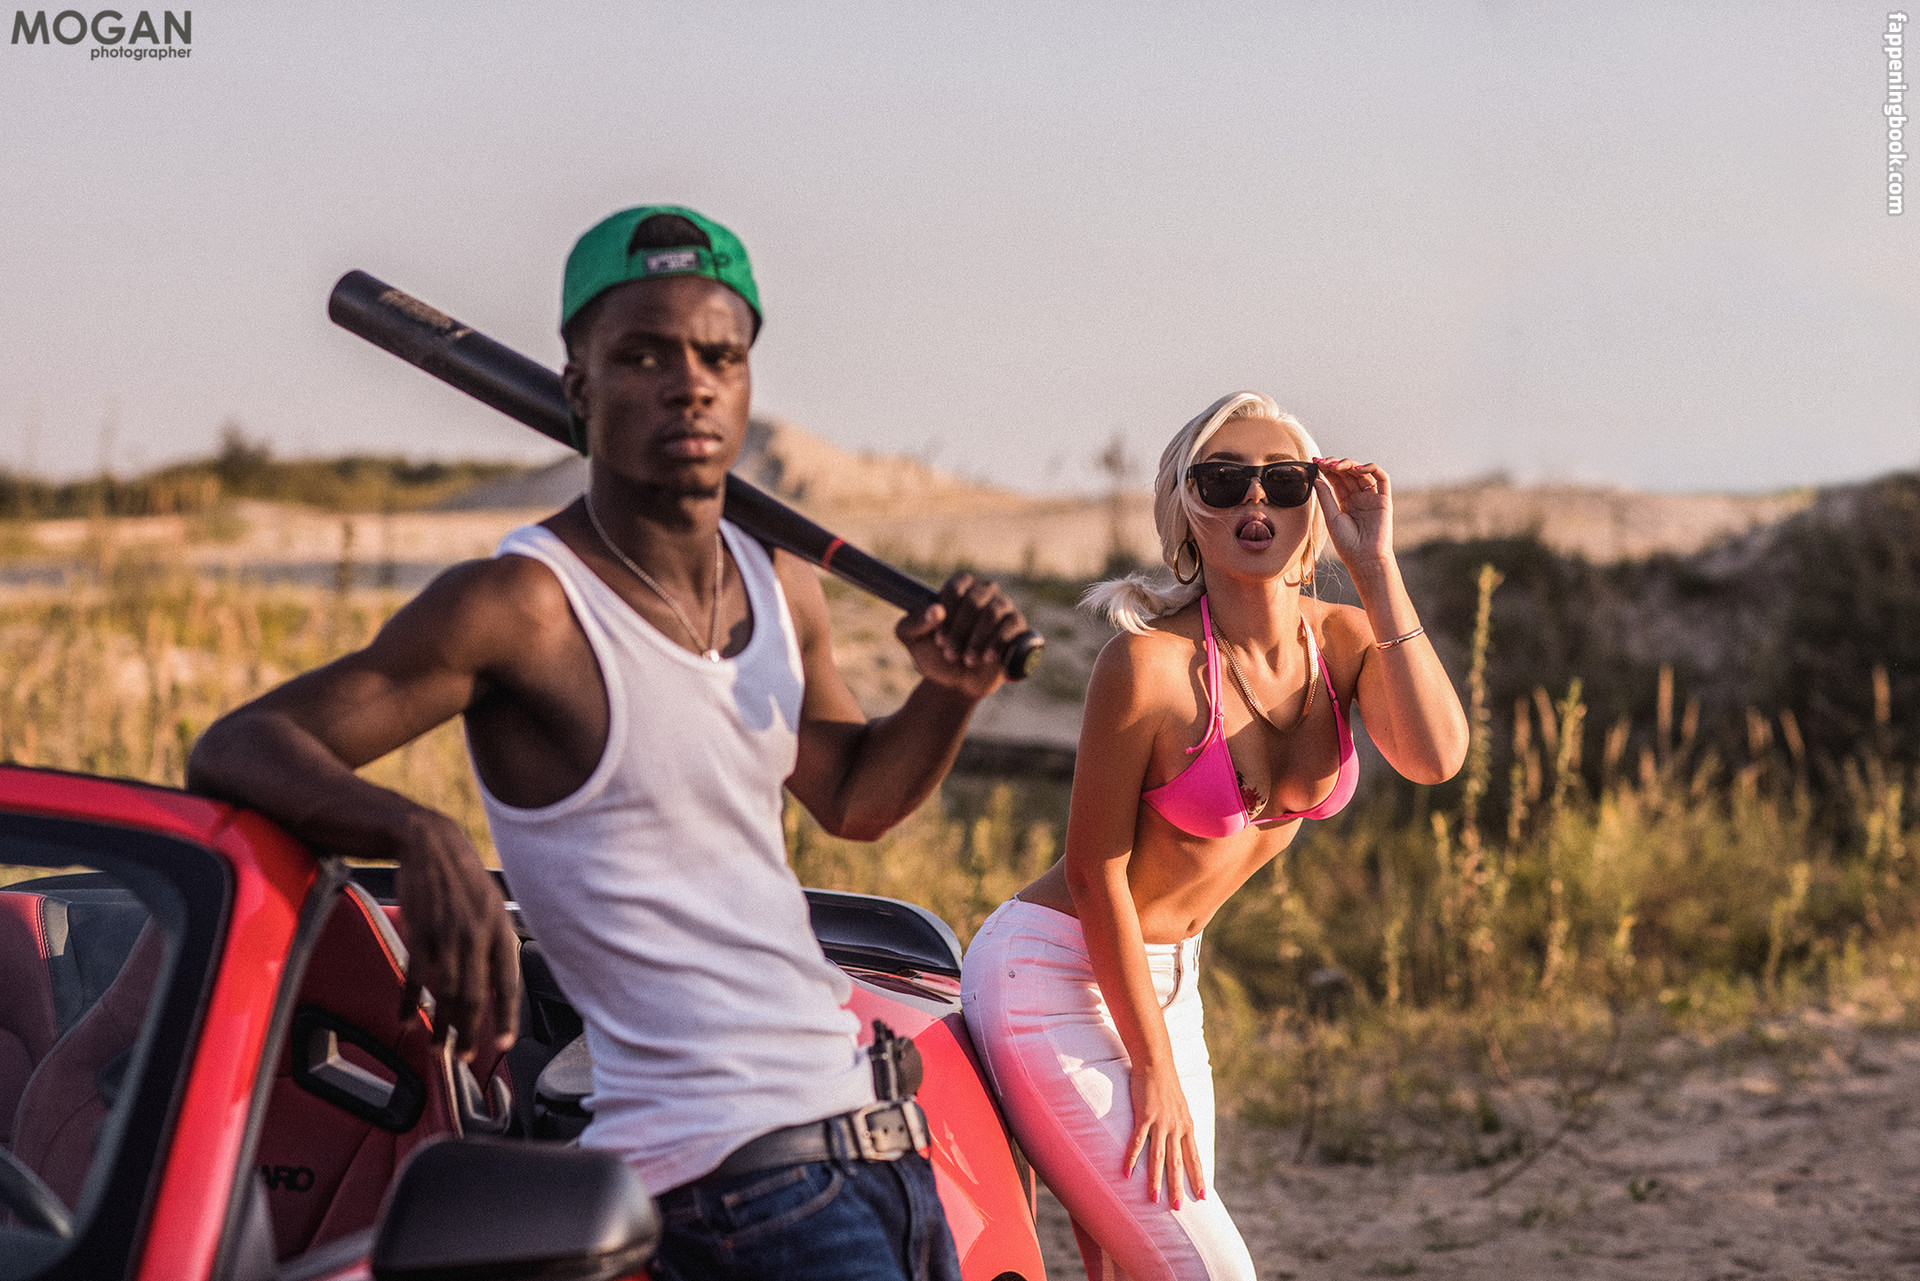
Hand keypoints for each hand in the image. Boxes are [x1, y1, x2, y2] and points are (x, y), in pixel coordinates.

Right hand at [393, 808, 519, 1058]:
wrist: (431, 844)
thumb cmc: (463, 877)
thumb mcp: (492, 905)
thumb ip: (495, 942)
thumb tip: (497, 982)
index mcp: (501, 931)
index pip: (509, 984)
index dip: (507, 1017)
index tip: (504, 1044)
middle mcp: (477, 936)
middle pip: (475, 997)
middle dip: (469, 1033)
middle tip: (463, 1056)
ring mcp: (447, 935)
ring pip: (445, 993)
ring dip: (440, 1026)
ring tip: (436, 1048)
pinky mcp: (419, 932)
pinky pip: (414, 976)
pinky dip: (409, 1001)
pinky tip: (406, 1018)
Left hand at [895, 572, 1027, 699]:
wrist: (958, 684)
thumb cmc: (935, 655)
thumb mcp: (913, 640)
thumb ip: (913, 624)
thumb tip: (936, 610)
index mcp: (959, 586)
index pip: (955, 588)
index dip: (947, 615)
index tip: (939, 640)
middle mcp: (983, 591)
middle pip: (975, 600)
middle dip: (960, 630)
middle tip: (950, 653)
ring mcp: (1003, 606)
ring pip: (994, 612)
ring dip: (977, 640)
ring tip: (968, 660)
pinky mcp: (1017, 625)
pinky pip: (1013, 625)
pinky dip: (998, 643)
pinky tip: (988, 658)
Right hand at [1125, 1062, 1205, 1208]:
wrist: (1156, 1063)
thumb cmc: (1166, 1084)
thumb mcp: (1181, 1106)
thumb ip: (1181, 1123)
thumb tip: (1182, 1137)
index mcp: (1187, 1126)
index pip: (1194, 1158)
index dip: (1198, 1177)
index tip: (1202, 1196)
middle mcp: (1176, 1128)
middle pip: (1177, 1163)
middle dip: (1178, 1187)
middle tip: (1177, 1208)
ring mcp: (1160, 1123)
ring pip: (1159, 1158)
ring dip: (1156, 1180)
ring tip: (1154, 1199)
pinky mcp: (1144, 1116)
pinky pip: (1137, 1142)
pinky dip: (1132, 1159)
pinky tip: (1127, 1173)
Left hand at [1313, 457, 1393, 568]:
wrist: (1364, 558)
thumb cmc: (1347, 543)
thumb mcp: (1331, 517)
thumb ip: (1325, 496)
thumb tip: (1315, 477)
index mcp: (1345, 502)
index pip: (1336, 480)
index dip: (1326, 469)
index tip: (1314, 462)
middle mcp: (1359, 498)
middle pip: (1348, 474)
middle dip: (1335, 465)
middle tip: (1324, 462)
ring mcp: (1371, 497)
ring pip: (1362, 473)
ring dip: (1350, 465)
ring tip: (1336, 466)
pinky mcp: (1384, 499)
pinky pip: (1382, 478)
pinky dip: (1371, 468)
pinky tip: (1357, 469)